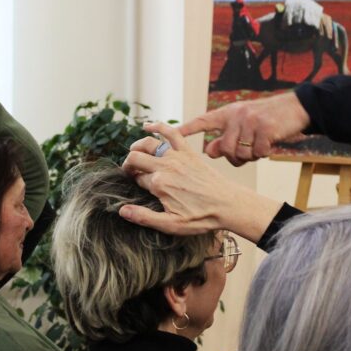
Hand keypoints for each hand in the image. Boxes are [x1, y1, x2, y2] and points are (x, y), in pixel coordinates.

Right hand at [120, 122, 280, 242]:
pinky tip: (147, 126)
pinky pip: (171, 133)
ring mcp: (177, 157)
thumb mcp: (171, 225)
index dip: (134, 182)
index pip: (137, 179)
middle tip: (129, 172)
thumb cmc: (201, 217)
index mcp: (159, 185)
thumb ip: (144, 217)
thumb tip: (122, 211)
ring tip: (133, 153)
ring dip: (137, 146)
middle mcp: (166, 167)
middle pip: (137, 158)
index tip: (135, 187)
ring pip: (148, 143)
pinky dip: (158, 126)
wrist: (228, 205)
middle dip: (129, 164)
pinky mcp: (188, 152)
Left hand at [179, 92, 309, 164]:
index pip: (201, 121)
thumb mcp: (242, 124)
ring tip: (258, 147)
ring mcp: (251, 121)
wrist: (294, 108)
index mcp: (227, 113)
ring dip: (250, 157)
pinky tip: (269, 145)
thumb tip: (209, 152)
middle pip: (224, 149)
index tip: (153, 128)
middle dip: (234, 157)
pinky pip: (258, 153)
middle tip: (246, 154)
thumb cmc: (265, 119)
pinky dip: (264, 154)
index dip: (183, 129)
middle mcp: (236, 115)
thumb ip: (225, 136)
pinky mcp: (266, 128)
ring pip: (240, 153)